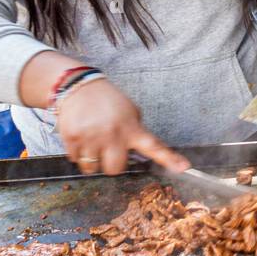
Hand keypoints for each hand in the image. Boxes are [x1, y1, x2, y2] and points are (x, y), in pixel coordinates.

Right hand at [56, 78, 189, 175]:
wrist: (78, 86)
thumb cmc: (107, 100)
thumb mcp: (129, 111)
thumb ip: (136, 131)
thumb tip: (144, 152)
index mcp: (131, 127)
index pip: (154, 146)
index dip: (169, 159)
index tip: (184, 167)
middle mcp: (113, 134)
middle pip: (115, 169)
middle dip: (112, 164)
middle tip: (108, 150)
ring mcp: (91, 137)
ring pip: (93, 168)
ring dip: (93, 160)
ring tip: (92, 142)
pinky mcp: (72, 139)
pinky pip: (76, 160)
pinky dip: (78, 153)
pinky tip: (81, 137)